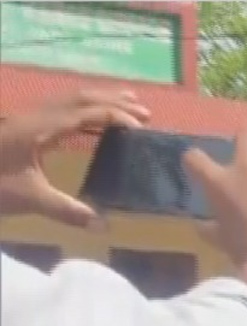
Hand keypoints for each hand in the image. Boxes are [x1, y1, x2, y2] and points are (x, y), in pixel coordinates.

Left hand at [0, 88, 149, 227]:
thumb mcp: (28, 199)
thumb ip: (67, 210)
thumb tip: (103, 225)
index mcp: (40, 129)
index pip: (86, 114)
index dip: (116, 117)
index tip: (142, 128)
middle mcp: (35, 117)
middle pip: (79, 98)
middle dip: (113, 101)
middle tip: (145, 111)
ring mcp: (26, 120)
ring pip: (68, 100)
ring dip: (99, 101)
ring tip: (127, 105)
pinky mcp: (21, 127)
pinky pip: (59, 110)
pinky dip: (83, 112)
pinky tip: (90, 125)